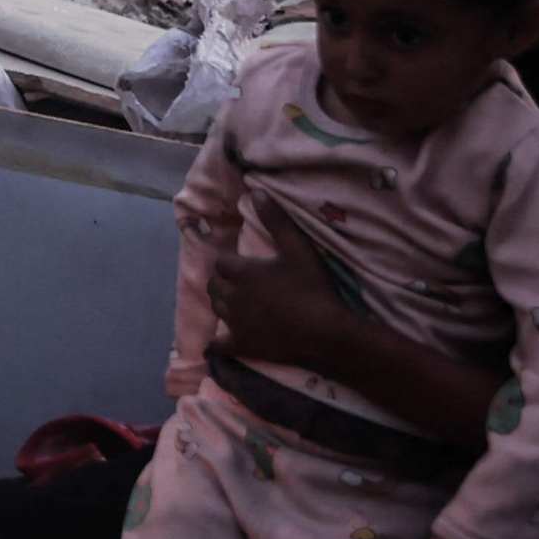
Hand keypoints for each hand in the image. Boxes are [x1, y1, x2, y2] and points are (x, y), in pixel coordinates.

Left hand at [206, 193, 354, 371]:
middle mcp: (232, 297)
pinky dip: (214, 344)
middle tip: (234, 280)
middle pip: (214, 286)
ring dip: (221, 303)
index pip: (220, 262)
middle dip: (221, 281)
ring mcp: (236, 324)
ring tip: (233, 301)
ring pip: (216, 310)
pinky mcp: (243, 346)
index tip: (235, 259)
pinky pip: (218, 346)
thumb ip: (277, 221)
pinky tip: (213, 345)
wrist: (325, 332)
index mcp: (242, 273)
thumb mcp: (298, 249)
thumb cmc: (312, 288)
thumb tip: (257, 192)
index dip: (227, 260)